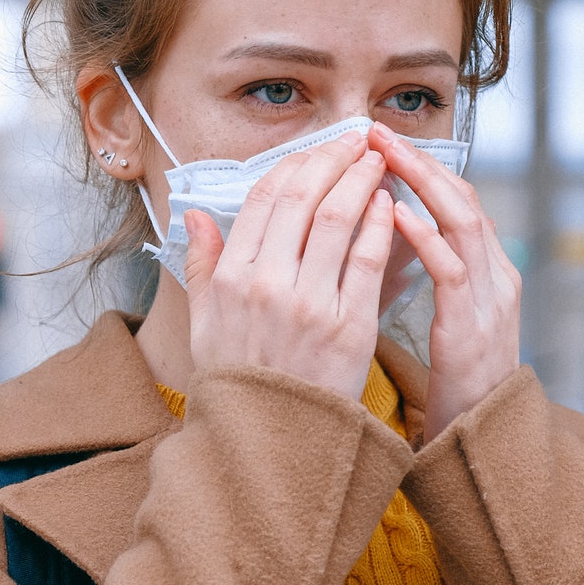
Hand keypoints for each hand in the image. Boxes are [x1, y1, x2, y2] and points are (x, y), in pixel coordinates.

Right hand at [183, 131, 393, 400]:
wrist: (269, 444)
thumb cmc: (239, 384)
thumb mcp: (203, 324)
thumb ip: (200, 266)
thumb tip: (194, 216)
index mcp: (230, 277)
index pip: (264, 197)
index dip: (297, 163)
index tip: (319, 148)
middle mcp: (266, 284)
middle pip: (303, 197)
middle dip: (334, 158)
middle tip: (357, 140)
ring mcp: (308, 304)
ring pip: (339, 218)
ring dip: (362, 180)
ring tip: (378, 162)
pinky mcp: (348, 326)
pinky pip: (368, 260)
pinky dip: (381, 224)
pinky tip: (390, 205)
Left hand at [369, 121, 521, 439]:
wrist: (482, 442)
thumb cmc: (455, 383)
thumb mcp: (446, 319)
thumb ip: (431, 276)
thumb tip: (391, 234)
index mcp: (487, 272)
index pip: (455, 201)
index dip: (421, 167)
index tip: (380, 140)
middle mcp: (496, 276)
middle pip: (462, 199)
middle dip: (419, 161)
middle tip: (376, 130)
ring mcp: (490, 301)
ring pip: (463, 223)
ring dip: (421, 184)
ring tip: (384, 154)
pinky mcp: (473, 328)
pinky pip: (451, 271)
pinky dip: (424, 238)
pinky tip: (394, 215)